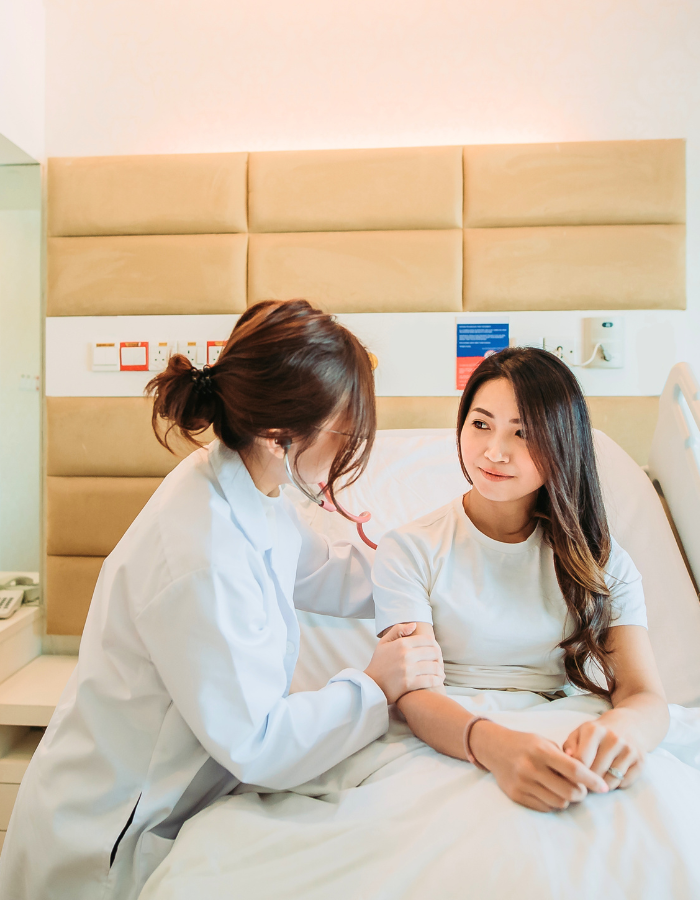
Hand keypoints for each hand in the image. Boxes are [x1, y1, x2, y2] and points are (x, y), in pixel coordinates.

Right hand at [364, 623, 443, 703]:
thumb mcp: (384, 642)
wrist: (370, 685)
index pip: (428, 640)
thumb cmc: (378, 663)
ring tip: (440, 672)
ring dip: (440, 670)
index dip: (436, 645)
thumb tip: (414, 625)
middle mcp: (406, 655)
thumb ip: (398, 629)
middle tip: (440, 663)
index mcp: (402, 643)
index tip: (436, 651)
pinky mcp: (408, 684)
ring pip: (434, 667)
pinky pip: (429, 680)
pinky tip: (437, 680)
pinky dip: (436, 680)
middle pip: (434, 652)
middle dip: (440, 658)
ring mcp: (407, 670)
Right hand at [470, 720, 608, 812]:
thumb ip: (564, 758)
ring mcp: (523, 784)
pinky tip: (549, 792)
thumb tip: (587, 779)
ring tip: (563, 790)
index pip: (574, 770)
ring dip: (566, 800)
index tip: (604, 787)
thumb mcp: (544, 742)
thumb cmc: (525, 744)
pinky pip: (545, 808)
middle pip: (569, 792)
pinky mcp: (516, 796)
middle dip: (581, 794)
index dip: (593, 780)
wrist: (494, 748)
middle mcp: (531, 768)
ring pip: (559, 803)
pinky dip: (552, 803)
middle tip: (582, 790)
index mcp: (541, 751)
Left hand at [563, 716, 645, 789]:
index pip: (581, 760)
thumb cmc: (598, 733)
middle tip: (584, 782)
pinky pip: (624, 783)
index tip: (572, 778)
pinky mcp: (641, 761)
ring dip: (601, 785)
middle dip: (587, 781)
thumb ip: (569, 745)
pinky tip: (612, 775)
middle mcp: (613, 738)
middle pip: (595, 773)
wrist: (630, 724)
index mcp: (594, 730)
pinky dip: (616, 784)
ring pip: (610, 781)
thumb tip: (566, 759)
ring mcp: (629, 749)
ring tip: (597, 779)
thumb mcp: (580, 732)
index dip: (574, 773)